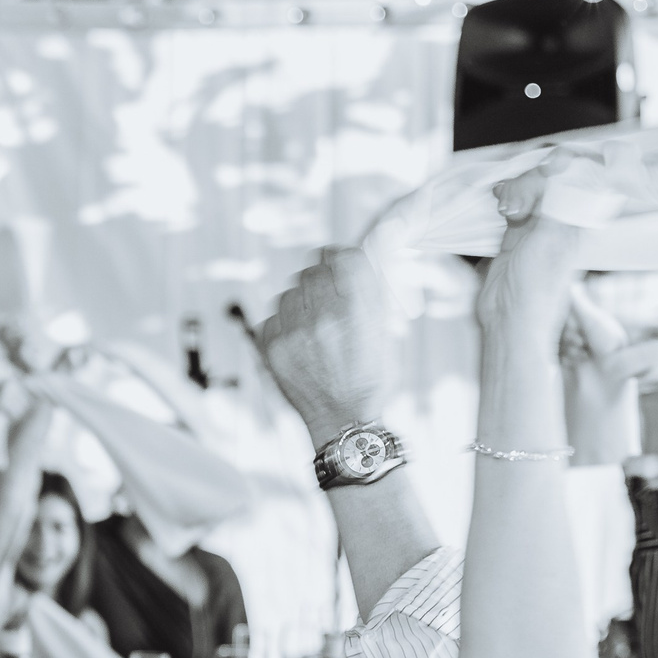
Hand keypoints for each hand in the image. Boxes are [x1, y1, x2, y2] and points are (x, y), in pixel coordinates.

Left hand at [255, 247, 391, 446]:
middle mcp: (322, 318)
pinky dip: (285, 324)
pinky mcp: (269, 346)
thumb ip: (374, 285)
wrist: (344, 421)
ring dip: (301, 301)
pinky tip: (301, 342)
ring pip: (289, 291)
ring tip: (316, 325)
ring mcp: (292, 332)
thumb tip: (383, 236)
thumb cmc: (373, 376)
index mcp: (356, 310)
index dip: (341, 257)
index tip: (342, 265)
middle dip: (322, 279)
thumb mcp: (387, 328)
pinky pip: (272, 316)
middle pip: (312, 269)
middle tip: (331, 299)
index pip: (340, 255)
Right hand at [480, 163, 584, 351]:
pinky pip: (511, 206)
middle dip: (532, 177)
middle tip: (517, 195)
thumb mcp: (551, 238)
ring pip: (529, 190)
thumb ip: (554, 201)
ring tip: (504, 205)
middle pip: (552, 180)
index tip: (551, 159)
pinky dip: (502, 198)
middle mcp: (561, 221)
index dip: (566, 165)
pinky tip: (496, 201)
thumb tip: (556, 166)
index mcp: (579, 222)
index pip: (579, 179)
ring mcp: (537, 228)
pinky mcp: (514, 236)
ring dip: (515, 188)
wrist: (510, 319)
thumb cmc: (538, 286)